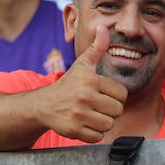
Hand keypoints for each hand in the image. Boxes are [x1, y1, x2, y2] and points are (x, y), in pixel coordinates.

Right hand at [45, 25, 127, 142]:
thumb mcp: (82, 65)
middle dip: (110, 110)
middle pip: (117, 110)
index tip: (103, 94)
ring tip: (91, 114)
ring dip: (102, 122)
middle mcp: (84, 97)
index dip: (115, 96)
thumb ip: (97, 48)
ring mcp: (78, 115)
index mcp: (90, 80)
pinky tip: (85, 124)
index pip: (122, 94)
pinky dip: (94, 133)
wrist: (43, 104)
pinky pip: (98, 137)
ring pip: (109, 124)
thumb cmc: (68, 84)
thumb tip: (103, 27)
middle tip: (97, 106)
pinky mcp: (73, 130)